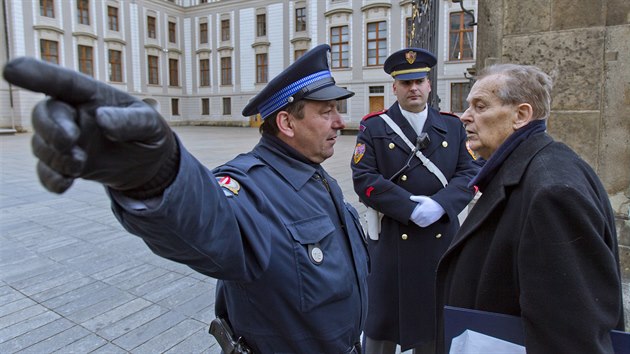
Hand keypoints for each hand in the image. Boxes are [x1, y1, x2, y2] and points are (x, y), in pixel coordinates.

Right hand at [2, 57, 177, 197]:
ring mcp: (66, 140)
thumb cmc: (147, 132)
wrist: (147, 162)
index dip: (36, 74)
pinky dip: (50, 178)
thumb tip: (102, 119)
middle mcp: (72, 114)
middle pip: (44, 114)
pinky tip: (65, 184)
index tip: (11, 69)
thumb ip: (130, 121)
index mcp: (91, 95)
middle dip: (50, 128)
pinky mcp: (65, 164)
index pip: (62, 82)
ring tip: (80, 165)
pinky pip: (46, 171)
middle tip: (70, 142)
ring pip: (42, 144)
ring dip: (56, 157)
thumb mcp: (149, 124)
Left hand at [409, 195, 444, 226]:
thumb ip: (416, 198)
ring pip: (418, 223)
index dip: (411, 216)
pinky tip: (420, 221)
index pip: (412, 216)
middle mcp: (423, 216)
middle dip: (413, 219)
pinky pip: (422, 225)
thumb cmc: (432, 202)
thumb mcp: (424, 198)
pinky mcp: (430, 222)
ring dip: (416, 221)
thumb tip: (410, 197)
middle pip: (415, 220)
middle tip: (413, 216)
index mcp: (421, 210)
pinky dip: (420, 224)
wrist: (441, 206)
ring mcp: (427, 219)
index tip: (411, 214)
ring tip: (416, 218)